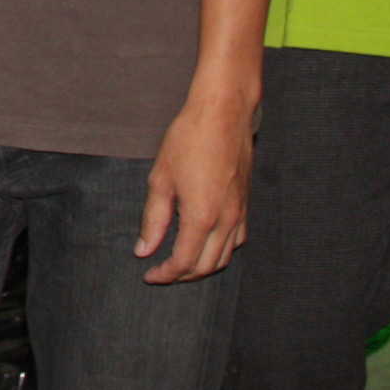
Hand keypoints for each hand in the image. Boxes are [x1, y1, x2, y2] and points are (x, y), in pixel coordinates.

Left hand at [138, 93, 251, 281]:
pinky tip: (205, 243)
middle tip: (161, 272)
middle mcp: (226, 220)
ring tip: (180, 262)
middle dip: (182, 276)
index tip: (149, 274)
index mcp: (201, 217)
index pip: (183, 263)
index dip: (165, 275)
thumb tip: (143, 250)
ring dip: (202, 266)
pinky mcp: (246, 204)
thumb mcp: (160, 180)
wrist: (223, 114)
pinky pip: (237, 240)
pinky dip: (220, 251)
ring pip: (225, 256)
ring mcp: (240, 212)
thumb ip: (153, 219)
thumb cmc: (188, 140)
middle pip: (206, 266)